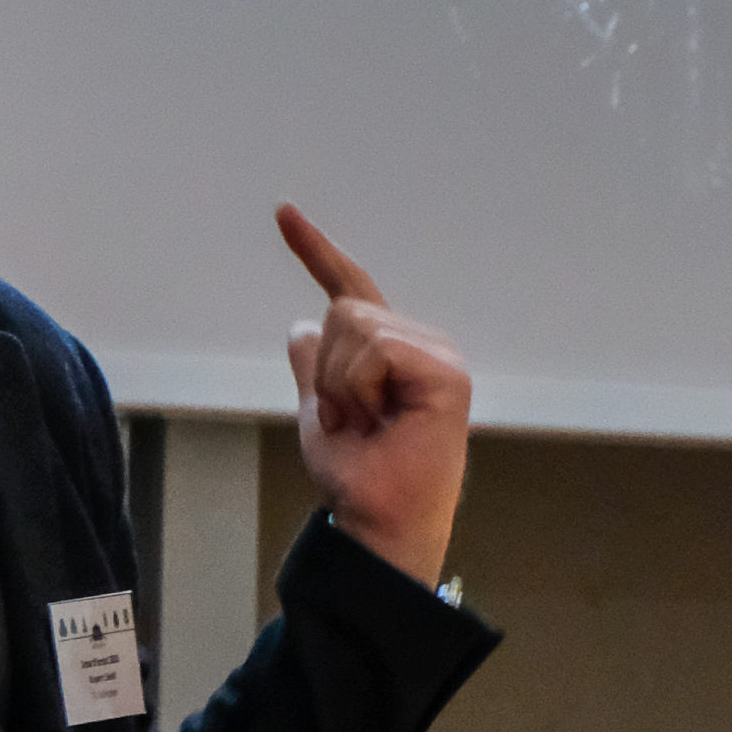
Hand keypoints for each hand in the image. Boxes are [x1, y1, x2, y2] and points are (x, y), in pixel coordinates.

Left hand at [279, 203, 469, 586]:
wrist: (377, 520)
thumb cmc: (357, 476)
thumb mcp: (320, 414)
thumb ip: (315, 369)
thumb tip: (301, 326)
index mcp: (393, 349)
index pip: (349, 287)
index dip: (315, 249)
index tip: (283, 210)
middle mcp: (420, 343)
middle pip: (342, 309)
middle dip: (327, 372)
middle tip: (353, 420)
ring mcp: (438, 355)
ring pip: (353, 325)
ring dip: (341, 385)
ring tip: (368, 424)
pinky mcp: (448, 373)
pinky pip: (375, 350)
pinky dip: (360, 388)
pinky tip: (384, 420)